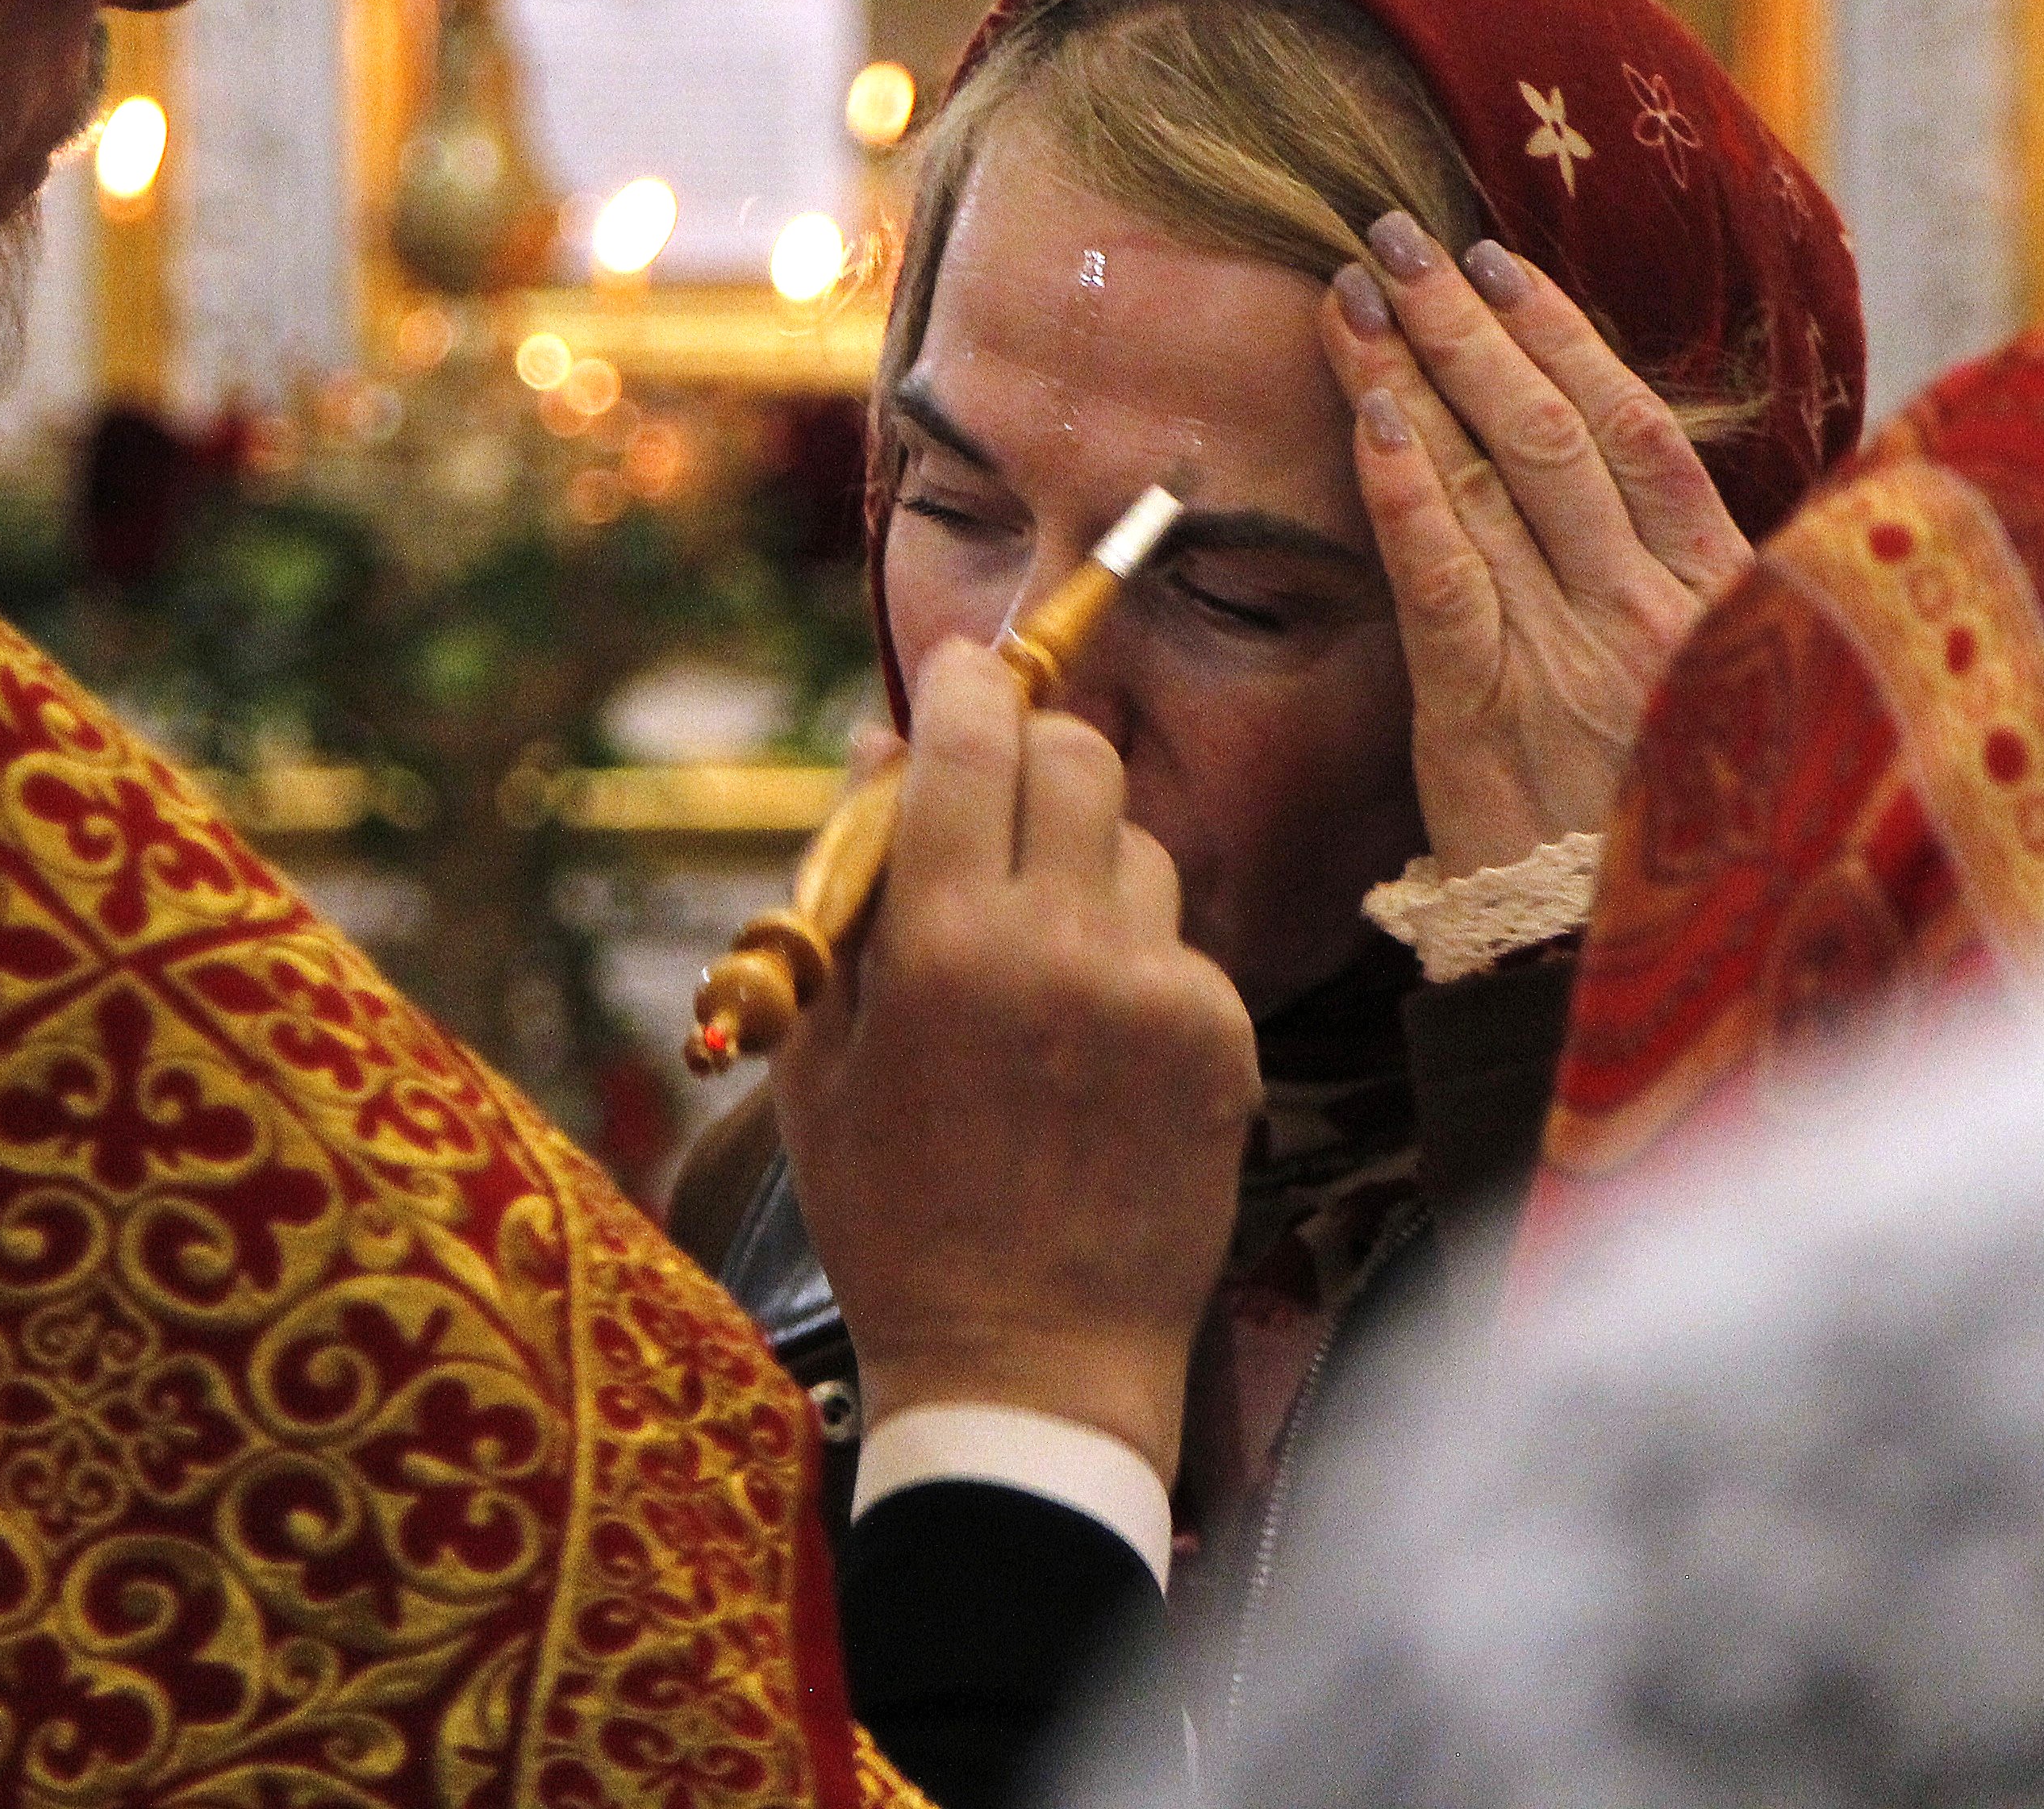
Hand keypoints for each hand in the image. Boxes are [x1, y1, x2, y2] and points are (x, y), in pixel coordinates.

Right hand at [774, 638, 1259, 1484]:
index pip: (971, 735)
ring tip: (1039, 959)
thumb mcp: (819, 1057)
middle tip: (999, 794)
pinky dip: (1135, 960)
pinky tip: (1093, 1045)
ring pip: (1137, 842)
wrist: (1029, 1368)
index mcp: (941, 945)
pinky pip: (1178, 941)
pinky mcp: (1223, 1037)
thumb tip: (879, 746)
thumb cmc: (894, 1217)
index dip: (964, 684)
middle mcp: (1059, 947)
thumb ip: (843, 888)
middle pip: (1078, 753)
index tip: (960, 674)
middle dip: (1035, 749)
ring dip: (1087, 861)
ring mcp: (1155, 991)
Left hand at [1324, 211, 1756, 877]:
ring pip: (1495, 480)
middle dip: (1469, 324)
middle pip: (1558, 431)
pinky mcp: (1488, 713)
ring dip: (1416, 372)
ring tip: (1355, 293)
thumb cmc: (1661, 839)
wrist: (1618, 966)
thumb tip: (1625, 502)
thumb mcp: (1723, 706)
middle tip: (1398, 237)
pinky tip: (1367, 415)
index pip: (1639, 433)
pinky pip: (1444, 576)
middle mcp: (1652, 611)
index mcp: (1718, 600)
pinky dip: (1405, 488)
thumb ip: (1687, 603)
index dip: (1566, 336)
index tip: (1501, 263)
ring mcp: (1573, 657)